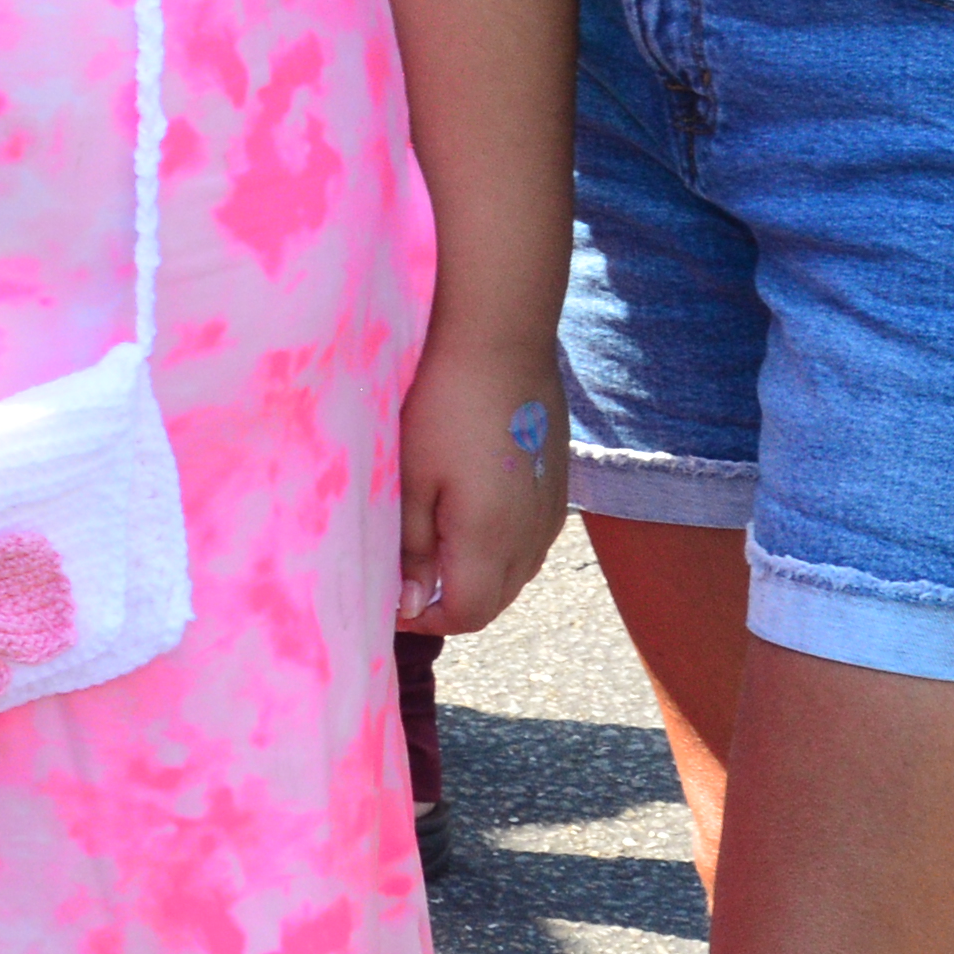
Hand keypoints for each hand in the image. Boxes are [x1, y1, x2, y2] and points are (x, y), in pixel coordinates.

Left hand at [395, 338, 567, 638]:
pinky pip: (533, 539)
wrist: (501, 336)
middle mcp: (533, 535)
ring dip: (479, 574)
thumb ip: (413, 548)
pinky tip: (474, 512)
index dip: (425, 618)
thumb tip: (412, 605)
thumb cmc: (445, 402)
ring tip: (438, 541)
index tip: (392, 595)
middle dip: (451, 600)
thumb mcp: (412, 477)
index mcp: (493, 540)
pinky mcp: (561, 484)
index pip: (466, 615)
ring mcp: (553, 509)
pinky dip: (503, 547)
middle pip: (495, 601)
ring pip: (518, 572)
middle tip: (408, 572)